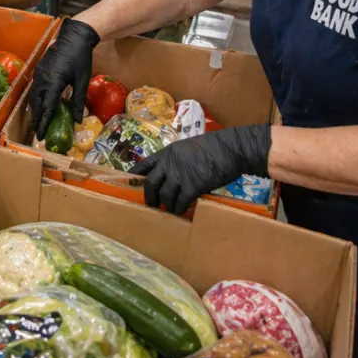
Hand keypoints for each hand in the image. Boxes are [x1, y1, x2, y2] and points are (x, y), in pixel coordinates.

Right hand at [28, 18, 98, 138]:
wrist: (74, 36)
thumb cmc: (81, 58)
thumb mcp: (82, 81)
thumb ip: (78, 101)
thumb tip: (78, 121)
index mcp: (54, 82)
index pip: (46, 108)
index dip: (43, 123)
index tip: (41, 136)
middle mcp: (42, 78)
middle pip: (37, 103)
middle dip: (37, 119)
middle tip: (38, 132)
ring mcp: (39, 72)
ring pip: (34, 95)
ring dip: (35, 109)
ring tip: (38, 121)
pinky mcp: (39, 68)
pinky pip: (34, 87)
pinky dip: (36, 98)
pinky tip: (39, 104)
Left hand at [131, 124, 270, 216]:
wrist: (229, 148)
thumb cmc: (211, 146)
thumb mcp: (186, 148)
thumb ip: (175, 160)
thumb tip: (169, 173)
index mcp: (166, 153)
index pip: (143, 165)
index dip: (134, 176)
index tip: (129, 184)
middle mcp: (169, 164)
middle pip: (150, 184)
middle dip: (149, 197)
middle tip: (151, 204)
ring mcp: (180, 175)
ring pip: (164, 196)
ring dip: (165, 205)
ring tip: (169, 210)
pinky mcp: (192, 186)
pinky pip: (180, 202)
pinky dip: (179, 209)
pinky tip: (181, 211)